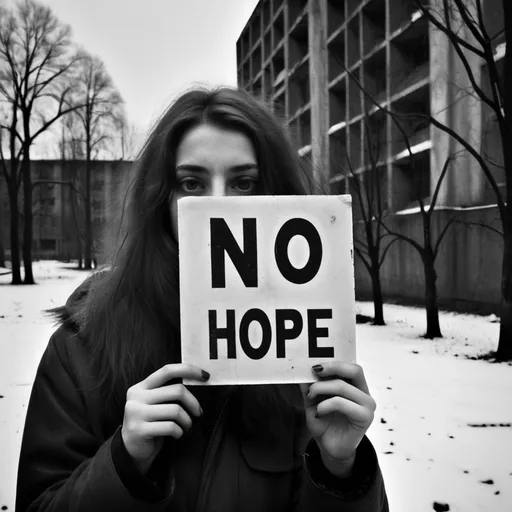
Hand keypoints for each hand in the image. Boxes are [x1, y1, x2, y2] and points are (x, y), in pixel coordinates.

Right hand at [121, 363, 209, 473]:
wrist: (132, 450)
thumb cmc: (150, 423)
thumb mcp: (154, 403)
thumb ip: (167, 392)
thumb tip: (197, 381)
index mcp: (141, 387)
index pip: (167, 371)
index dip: (188, 370)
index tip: (205, 376)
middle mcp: (136, 397)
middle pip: (177, 391)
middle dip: (193, 402)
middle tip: (198, 412)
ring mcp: (136, 413)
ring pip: (176, 410)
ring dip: (187, 420)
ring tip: (187, 426)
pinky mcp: (139, 430)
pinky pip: (170, 427)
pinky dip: (179, 431)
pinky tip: (177, 434)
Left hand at [300, 362, 375, 476]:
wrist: (329, 447)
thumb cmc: (324, 422)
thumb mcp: (313, 400)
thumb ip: (310, 385)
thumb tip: (301, 369)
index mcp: (356, 386)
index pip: (351, 366)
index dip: (334, 362)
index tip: (314, 364)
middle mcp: (364, 393)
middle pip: (355, 370)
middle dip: (333, 367)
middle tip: (314, 370)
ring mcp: (367, 405)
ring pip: (342, 386)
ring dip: (321, 388)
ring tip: (310, 396)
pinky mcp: (365, 417)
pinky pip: (341, 402)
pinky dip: (325, 404)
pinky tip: (318, 412)